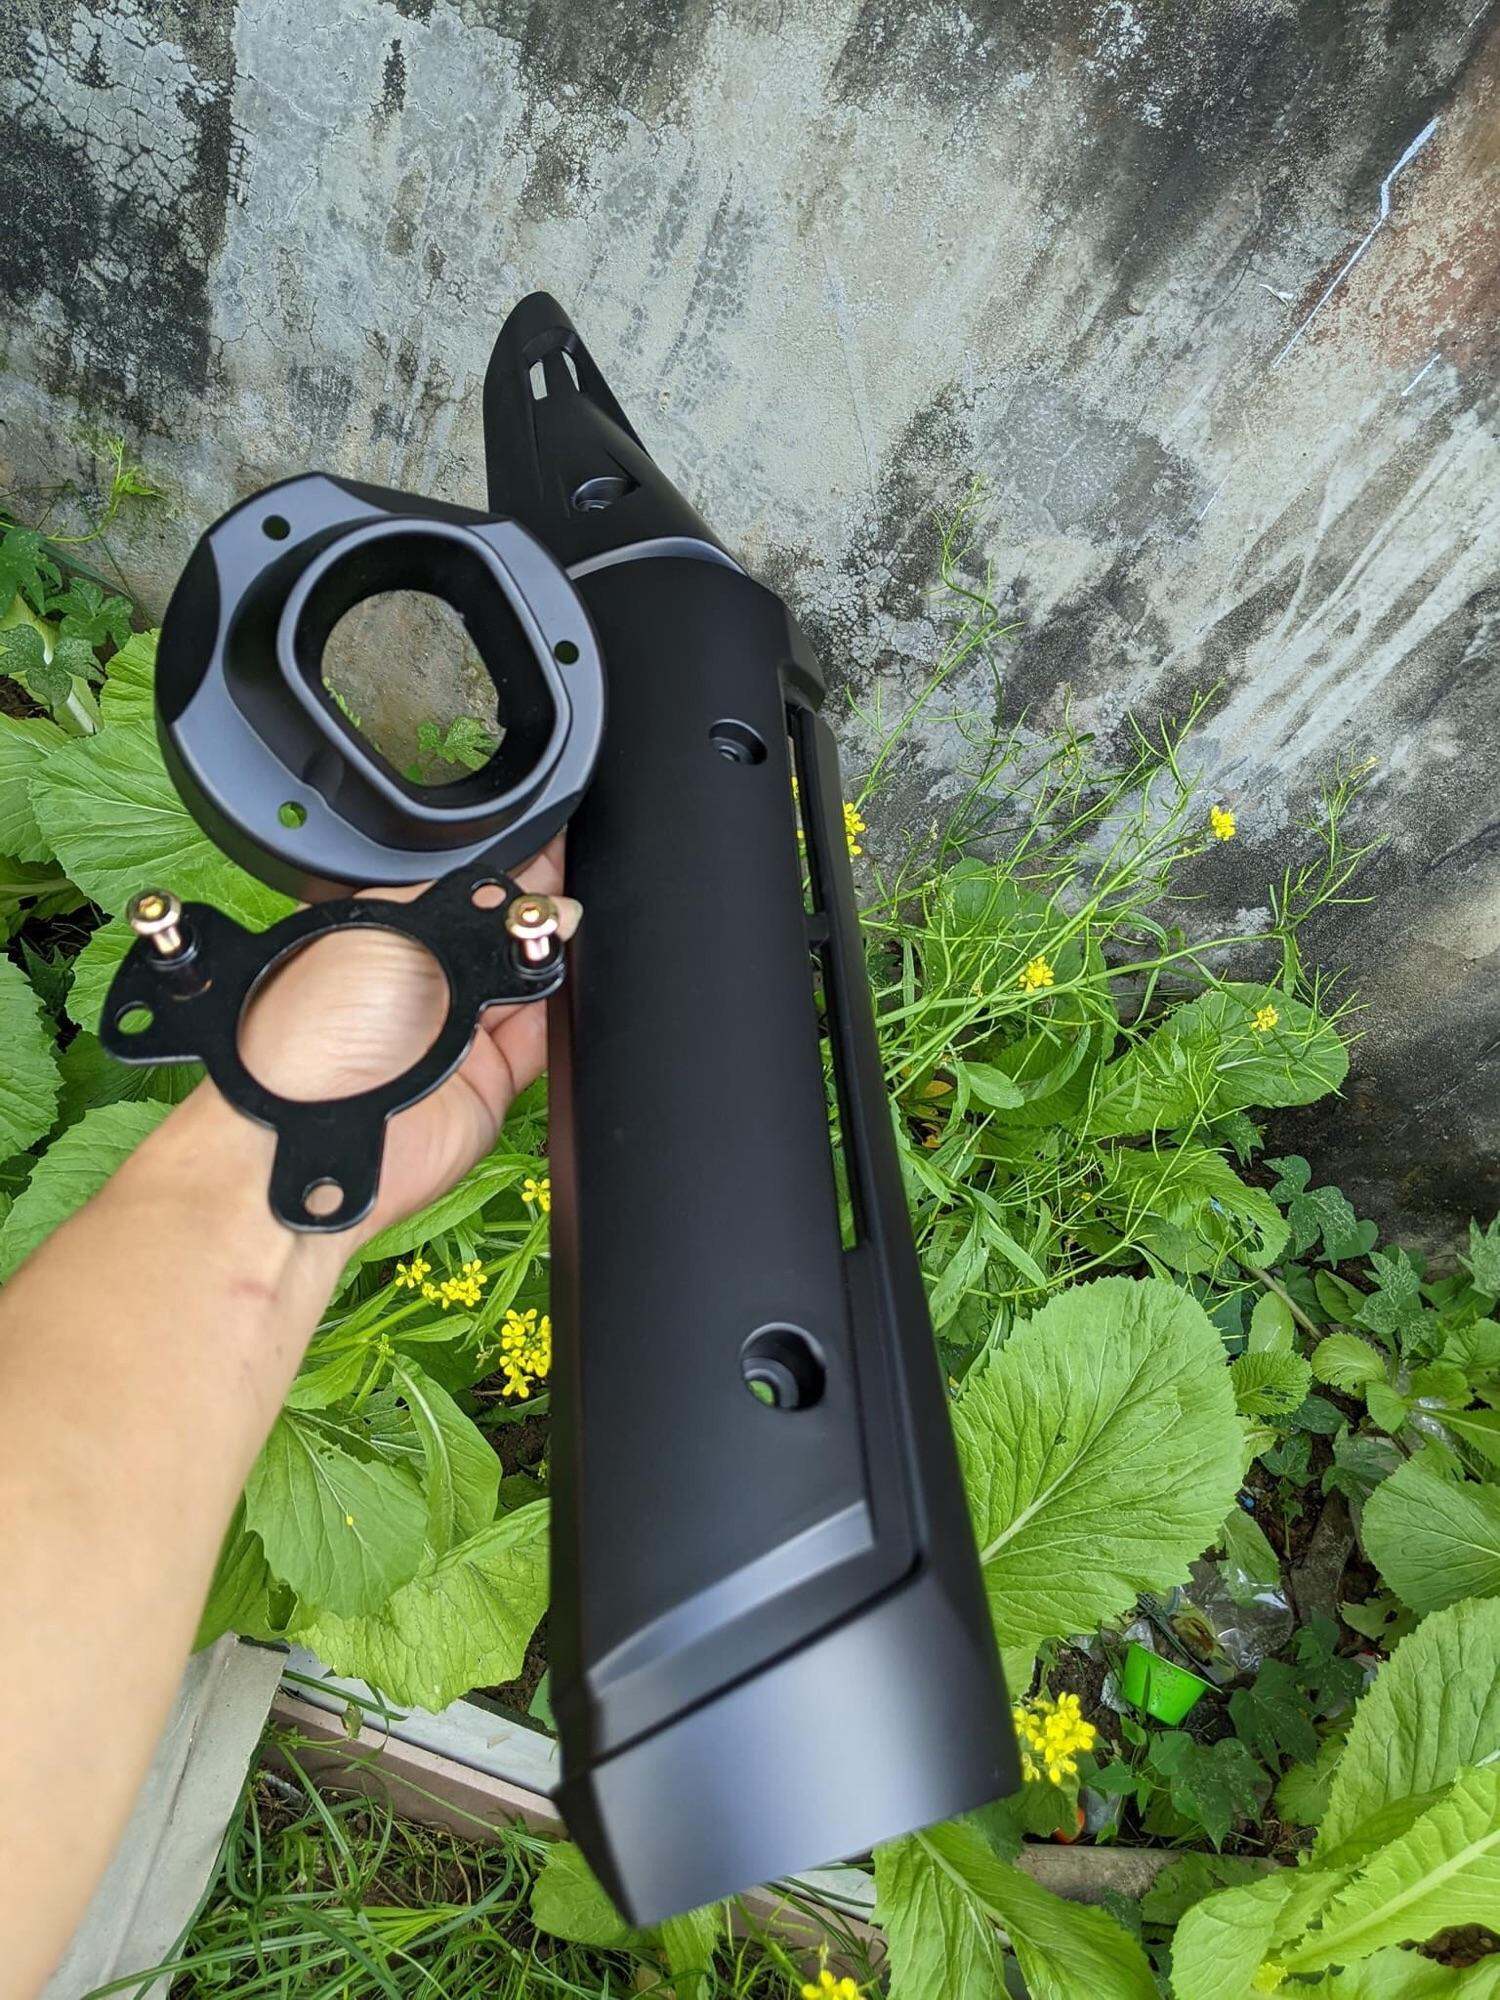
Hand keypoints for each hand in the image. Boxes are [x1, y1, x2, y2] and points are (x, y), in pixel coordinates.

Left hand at [234, 837, 576, 1242]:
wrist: (321, 1132)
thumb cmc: (316, 1029)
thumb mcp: (394, 934)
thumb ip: (473, 915)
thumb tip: (536, 903)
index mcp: (382, 934)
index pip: (454, 890)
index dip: (496, 871)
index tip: (542, 844)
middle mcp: (419, 981)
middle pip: (495, 935)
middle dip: (531, 908)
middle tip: (571, 875)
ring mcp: (455, 1032)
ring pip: (524, 983)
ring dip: (547, 955)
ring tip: (567, 926)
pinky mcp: (489, 1080)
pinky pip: (541, 1038)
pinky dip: (561, 1010)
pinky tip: (566, 976)